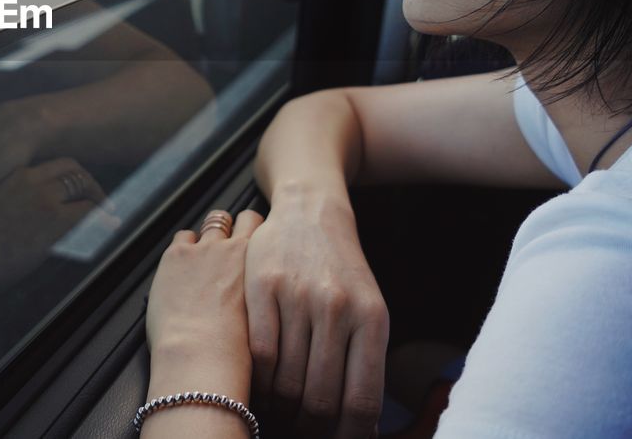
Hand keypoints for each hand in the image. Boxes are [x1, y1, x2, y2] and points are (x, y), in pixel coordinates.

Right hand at [0, 156, 121, 298]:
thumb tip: (7, 226)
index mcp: (8, 175)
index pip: (48, 164)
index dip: (67, 176)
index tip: (75, 189)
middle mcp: (28, 180)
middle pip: (72, 168)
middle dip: (89, 183)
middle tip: (99, 200)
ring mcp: (42, 198)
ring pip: (84, 187)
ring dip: (99, 200)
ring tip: (109, 216)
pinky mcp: (53, 221)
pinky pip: (91, 215)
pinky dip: (105, 220)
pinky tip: (112, 228)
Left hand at [145, 209, 263, 403]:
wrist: (202, 356)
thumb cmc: (236, 351)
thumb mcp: (262, 319)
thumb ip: (260, 299)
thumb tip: (258, 304)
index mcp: (256, 263)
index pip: (258, 226)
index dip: (252, 230)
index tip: (249, 237)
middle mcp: (232, 249)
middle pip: (234, 220)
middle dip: (230, 226)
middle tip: (226, 241)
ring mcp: (204, 249)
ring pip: (210, 224)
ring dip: (207, 235)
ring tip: (204, 252)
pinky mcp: (177, 255)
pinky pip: (182, 237)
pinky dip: (184, 246)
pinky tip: (183, 261)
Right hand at [243, 193, 387, 438]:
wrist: (310, 214)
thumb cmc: (342, 272)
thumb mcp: (369, 311)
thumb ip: (366, 365)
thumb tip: (361, 428)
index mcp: (372, 320)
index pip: (362, 400)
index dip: (348, 435)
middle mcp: (338, 308)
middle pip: (321, 398)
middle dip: (312, 428)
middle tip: (305, 431)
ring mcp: (298, 297)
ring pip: (286, 382)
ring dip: (283, 409)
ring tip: (283, 412)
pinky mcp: (262, 287)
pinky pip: (259, 355)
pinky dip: (260, 381)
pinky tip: (264, 384)